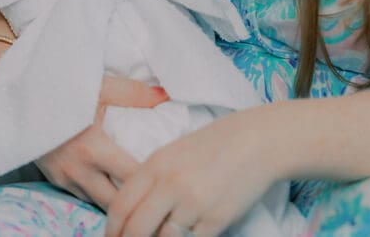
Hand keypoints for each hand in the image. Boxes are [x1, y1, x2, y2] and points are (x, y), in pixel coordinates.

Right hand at [35, 76, 168, 209]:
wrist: (18, 96)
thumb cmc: (59, 88)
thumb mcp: (97, 86)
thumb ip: (133, 93)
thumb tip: (166, 95)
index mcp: (93, 149)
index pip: (133, 178)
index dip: (154, 181)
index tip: (170, 177)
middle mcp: (78, 170)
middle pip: (118, 202)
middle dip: (138, 201)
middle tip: (158, 194)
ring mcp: (64, 178)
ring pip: (99, 204)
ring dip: (118, 202)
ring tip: (139, 196)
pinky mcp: (54, 179)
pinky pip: (82, 196)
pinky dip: (99, 196)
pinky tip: (112, 189)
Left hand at [105, 107, 283, 236]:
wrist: (257, 142)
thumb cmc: (214, 145)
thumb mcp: (174, 152)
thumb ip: (152, 178)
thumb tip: (133, 210)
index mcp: (156, 164)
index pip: (121, 205)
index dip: (112, 228)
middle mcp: (171, 184)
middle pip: (136, 229)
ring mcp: (194, 203)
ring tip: (163, 235)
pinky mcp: (216, 219)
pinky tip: (190, 233)